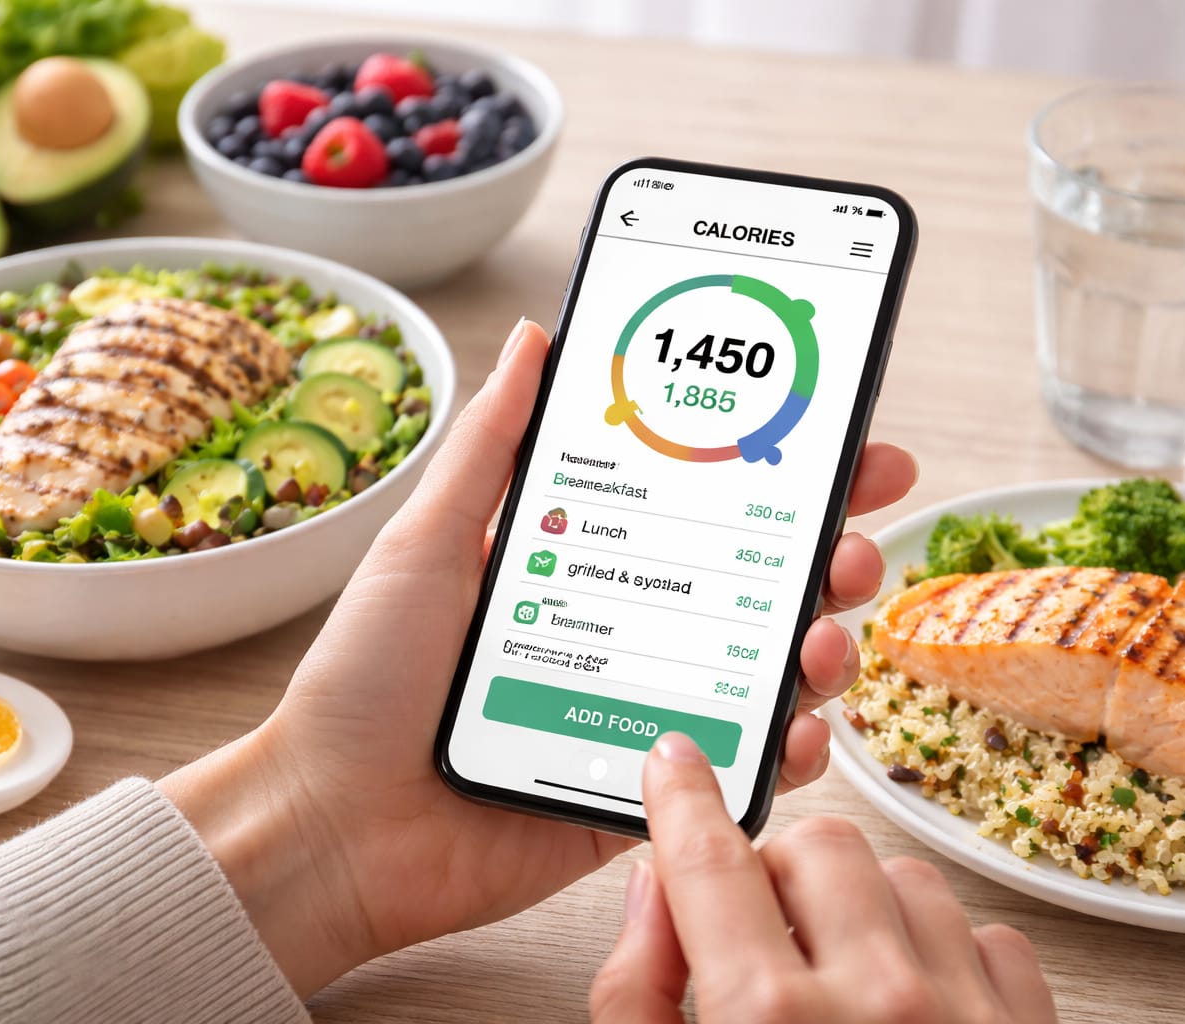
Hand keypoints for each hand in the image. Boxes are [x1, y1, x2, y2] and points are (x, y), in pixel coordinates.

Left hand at [160, 319, 918, 995]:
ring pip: (766, 676)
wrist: (331, 822)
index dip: (783, 478)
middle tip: (853, 545)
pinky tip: (798, 729)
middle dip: (828, 558)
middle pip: (758, 588)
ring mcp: (641, 713)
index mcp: (586, 564)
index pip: (704, 509)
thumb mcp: (427, 541)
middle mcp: (627, 634)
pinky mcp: (642, 792)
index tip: (848, 446)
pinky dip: (785, 751)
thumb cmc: (364, 678)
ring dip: (821, 649)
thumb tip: (537, 337)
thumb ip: (491, 447)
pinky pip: (736, 769)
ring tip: (824, 636)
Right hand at [590, 734, 1057, 1023]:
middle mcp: (876, 1000)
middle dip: (778, 872)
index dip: (683, 796)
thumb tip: (654, 894)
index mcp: (768, 1017)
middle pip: (818, 844)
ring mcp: (966, 1013)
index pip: (709, 859)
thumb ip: (635, 993)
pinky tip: (914, 1000)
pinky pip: (989, 937)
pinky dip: (943, 952)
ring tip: (840, 971)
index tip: (675, 760)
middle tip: (760, 928)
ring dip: (863, 906)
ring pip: (907, 877)